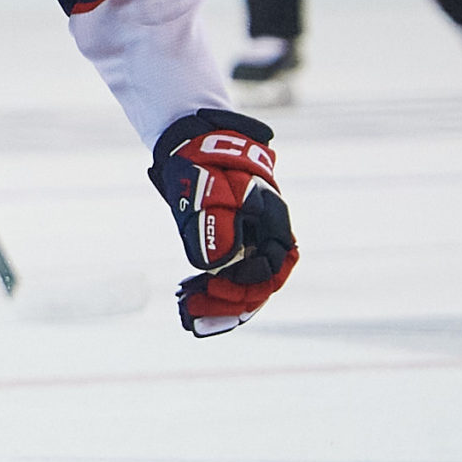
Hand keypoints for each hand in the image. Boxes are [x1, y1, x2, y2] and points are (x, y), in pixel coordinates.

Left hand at [150, 110, 299, 336]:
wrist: (193, 147)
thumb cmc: (205, 166)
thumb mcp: (211, 192)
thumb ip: (216, 226)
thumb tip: (215, 266)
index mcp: (272, 223)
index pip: (272, 268)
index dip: (246, 283)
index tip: (214, 284)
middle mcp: (264, 237)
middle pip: (259, 284)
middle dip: (229, 303)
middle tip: (194, 313)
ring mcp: (248, 242)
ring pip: (243, 284)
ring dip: (219, 303)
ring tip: (188, 314)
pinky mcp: (228, 246)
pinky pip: (227, 277)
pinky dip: (211, 292)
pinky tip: (189, 302)